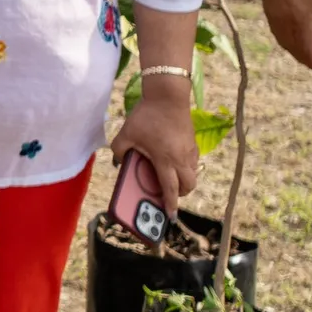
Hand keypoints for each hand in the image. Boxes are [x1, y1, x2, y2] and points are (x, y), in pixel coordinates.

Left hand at [110, 84, 199, 216]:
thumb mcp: (127, 133)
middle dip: (180, 194)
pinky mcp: (192, 142)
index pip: (170, 188)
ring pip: (193, 174)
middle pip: (188, 185)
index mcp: (165, 160)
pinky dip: (186, 167)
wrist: (168, 95)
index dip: (170, 203)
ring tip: (170, 177)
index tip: (170, 216)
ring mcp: (190, 150)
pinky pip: (193, 162)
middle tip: (169, 194)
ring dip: (184, 180)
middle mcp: (181, 158)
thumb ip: (119, 150)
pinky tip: (174, 160)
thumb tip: (117, 161)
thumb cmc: (146, 116)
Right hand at [261, 0, 311, 76]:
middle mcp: (284, 22)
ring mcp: (273, 16)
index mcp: (299, 21)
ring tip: (304, 56)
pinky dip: (286, 41)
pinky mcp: (268, 9)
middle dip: (305, 60)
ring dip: (295, 52)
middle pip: (294, 48)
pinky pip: (277, 33)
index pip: (307, 49)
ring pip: (284, 41)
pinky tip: (290, 38)